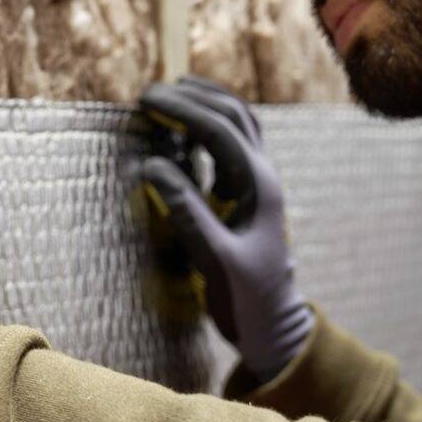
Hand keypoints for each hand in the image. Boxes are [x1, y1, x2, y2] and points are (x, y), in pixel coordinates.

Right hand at [135, 76, 313, 381]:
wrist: (275, 326)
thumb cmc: (246, 299)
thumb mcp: (214, 259)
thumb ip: (185, 210)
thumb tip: (151, 165)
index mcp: (259, 187)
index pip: (219, 130)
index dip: (182, 109)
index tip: (146, 101)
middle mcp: (263, 176)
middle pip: (234, 114)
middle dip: (193, 97)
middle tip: (149, 95)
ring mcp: (259, 182)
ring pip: (239, 123)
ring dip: (205, 103)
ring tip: (168, 96)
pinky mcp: (249, 193)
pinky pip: (231, 144)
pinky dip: (207, 126)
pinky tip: (182, 130)